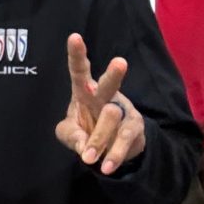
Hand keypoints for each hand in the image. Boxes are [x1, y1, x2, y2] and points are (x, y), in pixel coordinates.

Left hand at [56, 33, 145, 174]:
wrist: (111, 145)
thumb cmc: (86, 128)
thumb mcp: (69, 132)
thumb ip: (70, 135)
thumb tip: (84, 147)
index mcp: (84, 91)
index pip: (79, 71)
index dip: (77, 55)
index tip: (74, 37)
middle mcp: (105, 96)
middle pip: (108, 84)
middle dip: (113, 75)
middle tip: (120, 62)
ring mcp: (122, 110)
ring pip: (112, 118)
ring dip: (99, 139)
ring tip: (89, 159)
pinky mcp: (134, 127)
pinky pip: (124, 139)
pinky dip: (113, 154)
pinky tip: (106, 167)